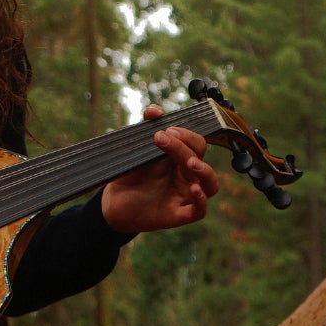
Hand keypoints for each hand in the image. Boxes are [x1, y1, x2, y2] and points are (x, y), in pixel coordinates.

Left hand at [99, 104, 221, 234]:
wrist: (114, 201)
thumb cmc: (131, 174)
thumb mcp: (136, 149)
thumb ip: (145, 127)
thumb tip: (155, 111)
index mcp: (181, 158)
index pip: (196, 142)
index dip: (186, 134)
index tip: (166, 129)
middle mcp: (188, 175)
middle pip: (200, 157)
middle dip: (184, 146)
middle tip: (162, 138)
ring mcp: (186, 195)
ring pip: (211, 184)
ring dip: (205, 172)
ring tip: (192, 163)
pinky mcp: (179, 214)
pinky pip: (200, 210)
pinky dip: (201, 200)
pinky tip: (194, 190)